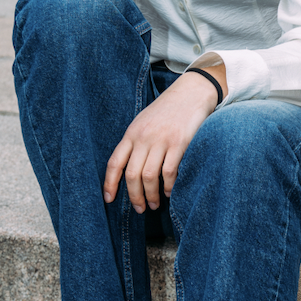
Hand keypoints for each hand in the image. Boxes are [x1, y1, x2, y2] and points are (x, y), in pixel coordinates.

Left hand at [104, 71, 223, 212]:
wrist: (192, 92)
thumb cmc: (168, 111)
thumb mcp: (144, 122)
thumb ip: (135, 142)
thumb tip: (129, 171)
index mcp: (132, 133)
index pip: (115, 162)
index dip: (109, 184)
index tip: (109, 199)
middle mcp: (143, 137)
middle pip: (132, 175)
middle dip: (134, 196)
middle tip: (140, 208)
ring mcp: (161, 140)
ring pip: (149, 177)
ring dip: (151, 195)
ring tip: (155, 204)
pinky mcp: (179, 143)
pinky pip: (169, 172)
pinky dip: (168, 187)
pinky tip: (169, 192)